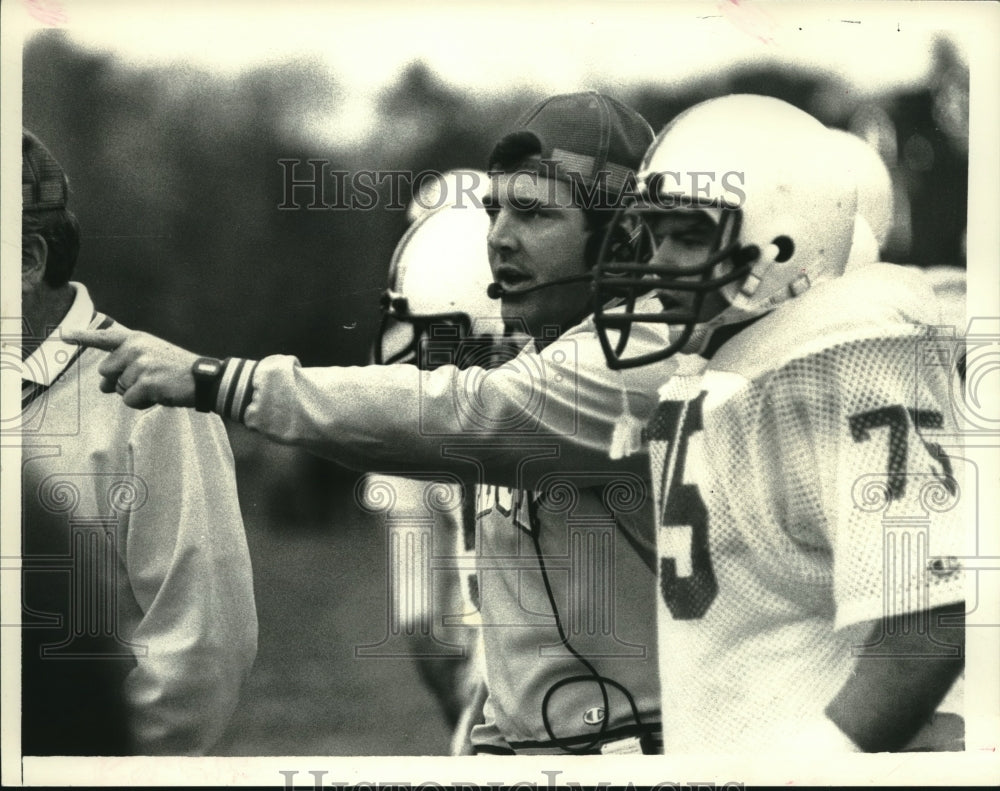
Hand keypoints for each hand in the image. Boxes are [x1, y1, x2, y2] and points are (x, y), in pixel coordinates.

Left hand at [64, 324, 199, 409]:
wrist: (205, 379)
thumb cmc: (177, 370)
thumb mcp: (152, 357)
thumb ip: (125, 365)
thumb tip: (102, 386)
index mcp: (136, 339)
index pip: (104, 337)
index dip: (82, 337)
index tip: (63, 336)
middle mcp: (135, 348)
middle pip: (107, 373)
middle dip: (122, 382)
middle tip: (149, 380)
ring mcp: (141, 364)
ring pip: (118, 389)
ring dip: (135, 393)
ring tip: (158, 386)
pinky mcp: (146, 382)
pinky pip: (130, 400)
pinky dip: (143, 402)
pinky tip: (160, 394)